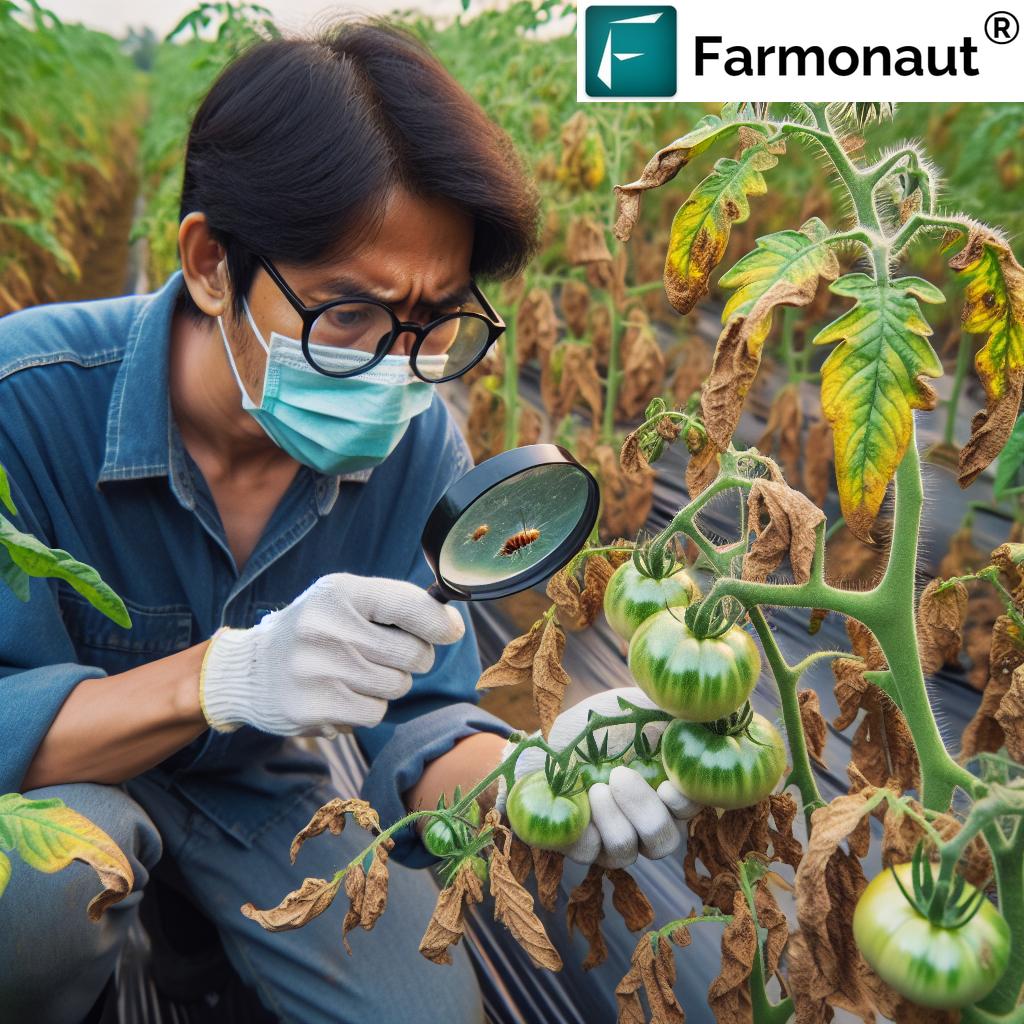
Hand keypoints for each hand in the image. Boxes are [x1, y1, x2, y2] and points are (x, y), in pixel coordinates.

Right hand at [199, 573, 464, 737]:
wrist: (249, 670)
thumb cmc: (315, 631)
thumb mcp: (344, 600)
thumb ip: (396, 604)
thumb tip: (451, 624)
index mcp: (338, 592)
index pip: (409, 605)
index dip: (440, 622)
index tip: (449, 630)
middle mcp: (326, 627)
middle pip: (412, 653)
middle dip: (412, 658)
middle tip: (387, 655)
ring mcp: (318, 670)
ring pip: (396, 686)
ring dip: (388, 684)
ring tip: (356, 673)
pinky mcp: (313, 707)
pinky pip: (375, 712)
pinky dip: (367, 707)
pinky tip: (341, 694)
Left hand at [495, 687, 700, 867]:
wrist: (545, 737)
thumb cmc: (595, 722)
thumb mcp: (633, 708)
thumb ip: (669, 713)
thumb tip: (705, 713)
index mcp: (665, 790)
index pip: (688, 809)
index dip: (684, 804)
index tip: (668, 785)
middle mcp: (642, 822)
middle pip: (662, 842)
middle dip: (646, 813)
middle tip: (619, 776)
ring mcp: (611, 838)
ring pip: (625, 852)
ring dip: (613, 820)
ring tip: (596, 786)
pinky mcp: (578, 846)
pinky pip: (588, 853)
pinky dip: (585, 830)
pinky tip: (578, 802)